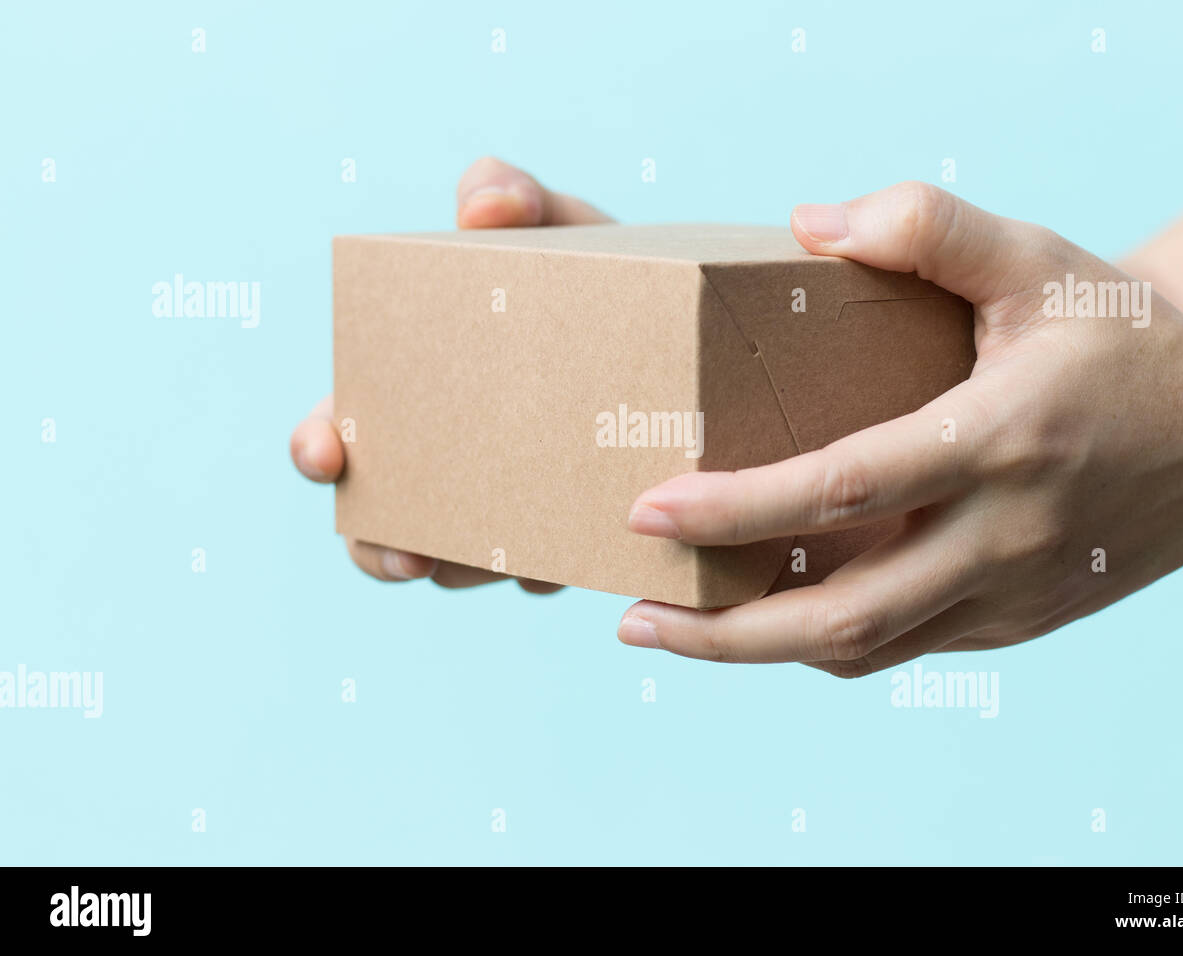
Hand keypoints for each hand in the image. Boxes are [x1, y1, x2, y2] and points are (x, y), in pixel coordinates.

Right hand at [291, 157, 609, 591]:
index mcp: (419, 392)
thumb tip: (484, 207)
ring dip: (472, 568)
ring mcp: (507, 510)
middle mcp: (451, 462)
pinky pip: (544, 577)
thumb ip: (514, 199)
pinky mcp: (572, 541)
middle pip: (384, 526)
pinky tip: (567, 556)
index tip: (328, 456)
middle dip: (381, 548)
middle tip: (410, 555)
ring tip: (510, 559)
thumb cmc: (605, 274)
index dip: (317, 449)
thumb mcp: (561, 228)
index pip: (339, 433)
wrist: (702, 331)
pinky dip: (549, 570)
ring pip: (462, 567)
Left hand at [619, 182, 1182, 675]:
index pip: (841, 490)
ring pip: (865, 649)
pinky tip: (767, 616)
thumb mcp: (1044, 263)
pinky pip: (901, 647)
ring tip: (675, 627)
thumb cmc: (1132, 345)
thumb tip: (809, 223)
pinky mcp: (1013, 621)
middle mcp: (998, 536)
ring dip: (760, 651)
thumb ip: (931, 227)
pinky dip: (822, 640)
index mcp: (997, 441)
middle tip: (633, 619)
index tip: (647, 509)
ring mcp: (1008, 593)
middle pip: (840, 616)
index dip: (737, 510)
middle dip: (723, 632)